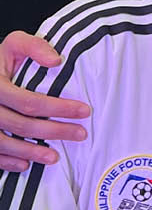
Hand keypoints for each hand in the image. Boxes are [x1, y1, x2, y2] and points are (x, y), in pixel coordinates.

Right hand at [0, 32, 90, 171]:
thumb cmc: (0, 60)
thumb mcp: (14, 45)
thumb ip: (34, 46)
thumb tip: (56, 61)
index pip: (30, 102)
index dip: (59, 108)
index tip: (84, 111)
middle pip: (21, 125)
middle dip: (54, 131)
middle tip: (80, 134)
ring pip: (4, 143)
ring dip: (30, 153)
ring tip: (55, 157)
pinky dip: (7, 161)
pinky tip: (25, 165)